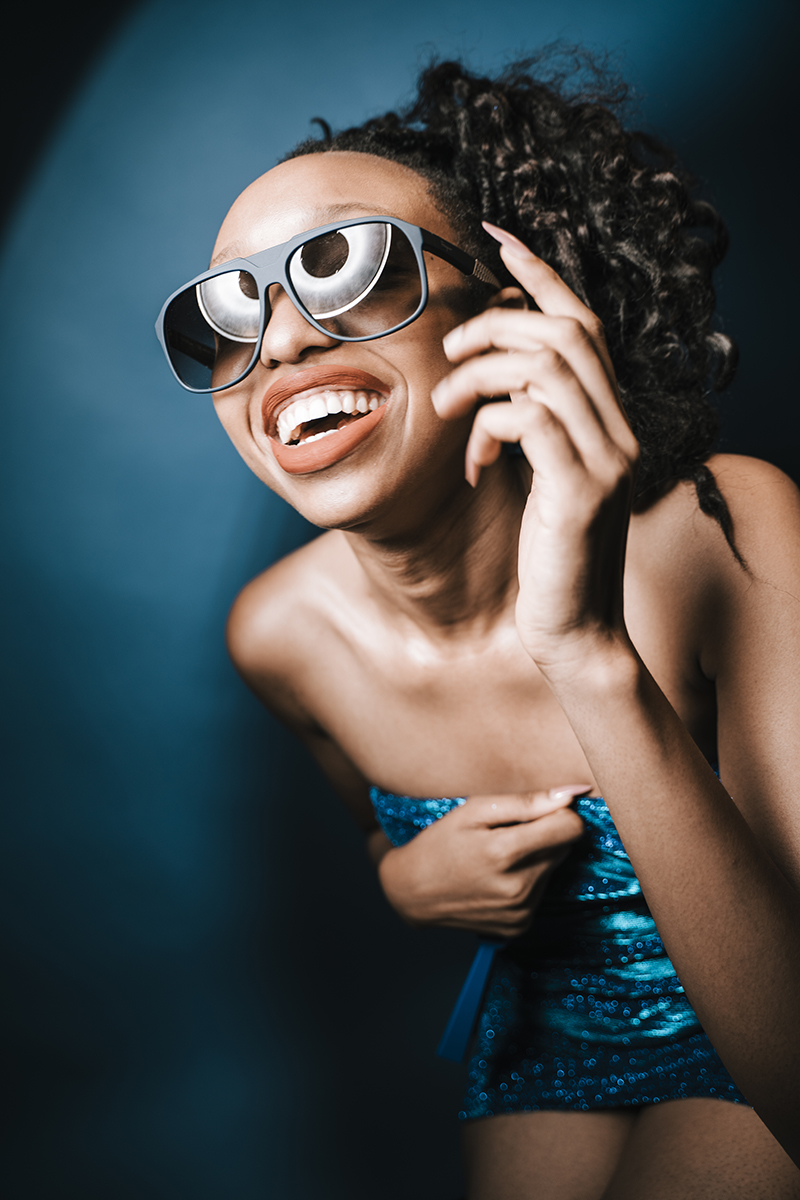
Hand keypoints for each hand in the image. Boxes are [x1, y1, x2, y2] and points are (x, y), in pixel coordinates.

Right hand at [377, 786, 587, 937]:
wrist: (412, 892)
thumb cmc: (440, 843)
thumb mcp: (474, 811)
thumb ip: (526, 802)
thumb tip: (572, 794)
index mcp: (505, 852)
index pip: (571, 828)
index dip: (560, 814)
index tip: (540, 811)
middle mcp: (518, 887)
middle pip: (563, 848)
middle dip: (544, 835)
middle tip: (507, 833)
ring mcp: (519, 911)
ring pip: (553, 870)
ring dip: (535, 859)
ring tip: (498, 857)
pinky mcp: (519, 926)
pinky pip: (541, 893)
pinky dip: (526, 881)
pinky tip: (497, 878)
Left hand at [431, 223, 639, 676]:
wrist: (574, 631)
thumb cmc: (548, 555)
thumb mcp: (540, 478)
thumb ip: (530, 426)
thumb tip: (486, 383)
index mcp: (609, 420)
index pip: (583, 323)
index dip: (540, 273)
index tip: (495, 237)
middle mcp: (618, 430)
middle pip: (565, 332)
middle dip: (494, 328)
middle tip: (450, 356)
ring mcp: (606, 459)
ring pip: (544, 367)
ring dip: (479, 377)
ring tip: (450, 411)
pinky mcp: (581, 491)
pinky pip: (528, 418)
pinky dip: (487, 428)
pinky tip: (475, 467)